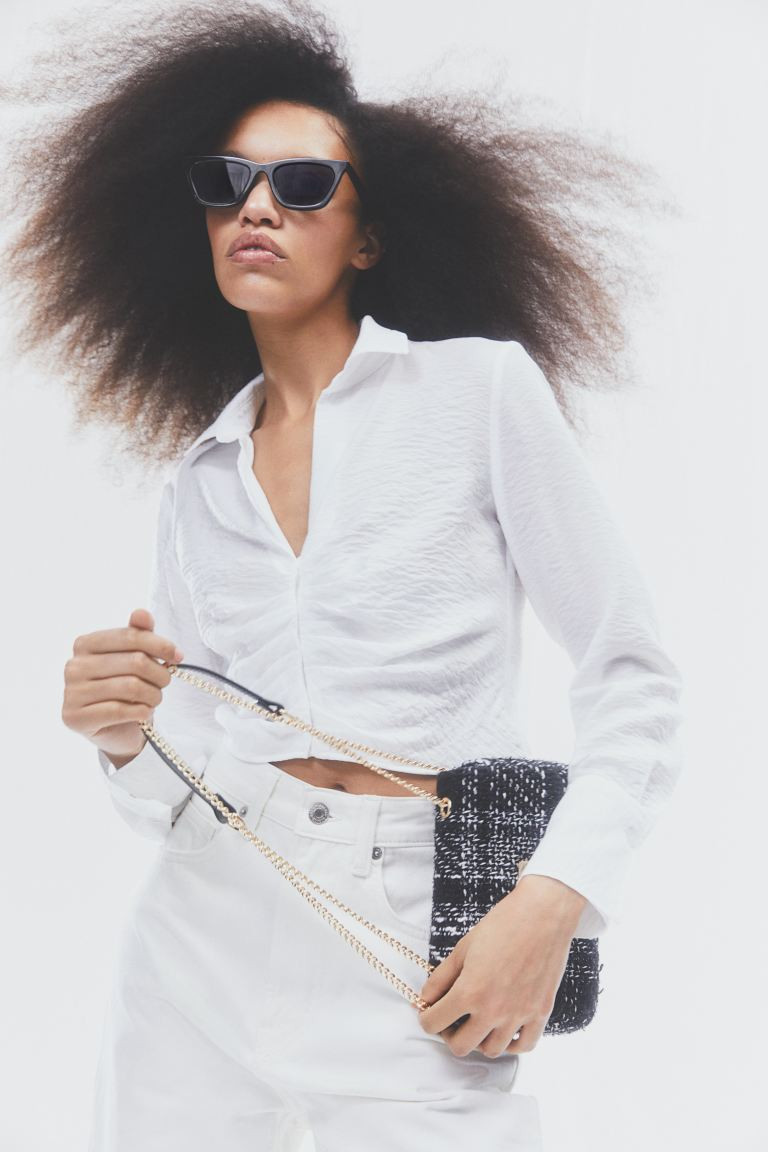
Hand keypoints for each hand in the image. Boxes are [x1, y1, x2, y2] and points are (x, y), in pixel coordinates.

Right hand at [62, 607, 184, 765]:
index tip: (178, 656)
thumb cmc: (126, 688)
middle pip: (134, 662)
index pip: (130, 636)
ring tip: (155, 698)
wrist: (115, 729)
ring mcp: (71, 693)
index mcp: (85, 644)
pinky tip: (144, 713)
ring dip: (153, 694)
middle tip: (165, 682)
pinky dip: (140, 711)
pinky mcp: (74, 718)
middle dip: (160, 673)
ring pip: (130, 687)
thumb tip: (142, 613)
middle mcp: (73, 666)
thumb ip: (139, 634)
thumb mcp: (134, 657)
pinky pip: (119, 710)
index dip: (160, 645)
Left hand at [415, 874, 585, 1056]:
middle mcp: (493, 1011)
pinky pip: (524, 1045)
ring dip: (479, 1040)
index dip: (426, 1017)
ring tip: (478, 1021)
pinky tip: (505, 1028)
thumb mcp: (463, 948)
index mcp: (470, 992)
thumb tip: (425, 999)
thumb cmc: (503, 925)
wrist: (543, 914)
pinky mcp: (540, 1014)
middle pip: (460, 1046)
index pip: (434, 1024)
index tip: (429, 1011)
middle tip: (451, 1018)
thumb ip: (441, 978)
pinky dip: (512, 1043)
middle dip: (449, 1034)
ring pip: (491, 1050)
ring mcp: (518, 1016)